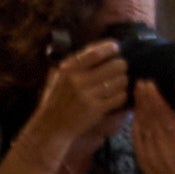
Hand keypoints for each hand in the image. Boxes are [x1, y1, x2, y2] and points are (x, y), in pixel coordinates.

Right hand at [23, 38, 132, 157]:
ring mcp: (87, 96)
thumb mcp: (59, 76)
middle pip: (114, 66)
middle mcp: (78, 80)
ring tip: (118, 83)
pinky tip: (116, 96)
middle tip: (120, 68)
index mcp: (68, 69)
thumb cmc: (57, 99)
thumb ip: (76, 62)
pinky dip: (121, 95)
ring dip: (123, 81)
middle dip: (121, 66)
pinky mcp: (95, 110)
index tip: (116, 47)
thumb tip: (101, 47)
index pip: (95, 52)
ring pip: (120, 81)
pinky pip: (119, 97)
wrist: (51, 126)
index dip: (110, 47)